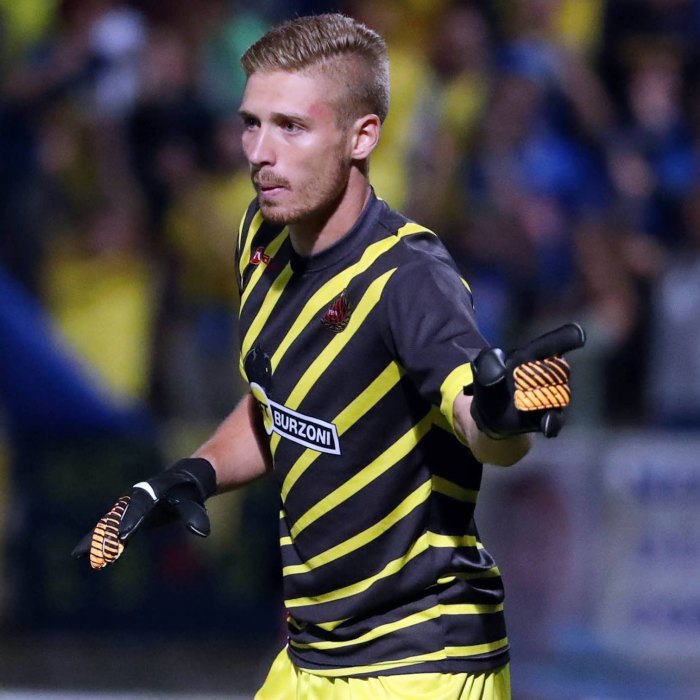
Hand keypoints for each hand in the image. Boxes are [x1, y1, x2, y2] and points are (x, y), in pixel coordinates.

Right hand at [72, 457, 216, 569]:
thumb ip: (194, 516)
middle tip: (100, 551)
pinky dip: (95, 538)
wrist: (183, 479)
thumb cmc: (188, 491)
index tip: (124, 535)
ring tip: (82, 554)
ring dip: (97, 537)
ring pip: (110, 522)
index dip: (132, 519)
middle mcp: (136, 496)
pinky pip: (108, 527)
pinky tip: (80, 553)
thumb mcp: (193, 502)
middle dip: (109, 533)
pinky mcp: (125, 514)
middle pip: (120, 515)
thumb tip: (203, 533)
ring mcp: (128, 505)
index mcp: (153, 490)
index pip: (141, 505)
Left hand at [467, 323, 585, 438]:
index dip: (564, 338)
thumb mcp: (482, 366)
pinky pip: (556, 418)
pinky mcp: (549, 415)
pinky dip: (552, 422)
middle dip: (550, 374)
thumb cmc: (490, 380)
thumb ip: (488, 362)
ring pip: (561, 394)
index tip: (579, 336)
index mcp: (531, 355)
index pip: (549, 344)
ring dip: (551, 399)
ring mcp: (551, 395)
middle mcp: (547, 373)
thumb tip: (501, 371)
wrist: (488, 412)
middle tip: (531, 380)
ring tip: (533, 404)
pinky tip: (547, 426)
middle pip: (559, 370)